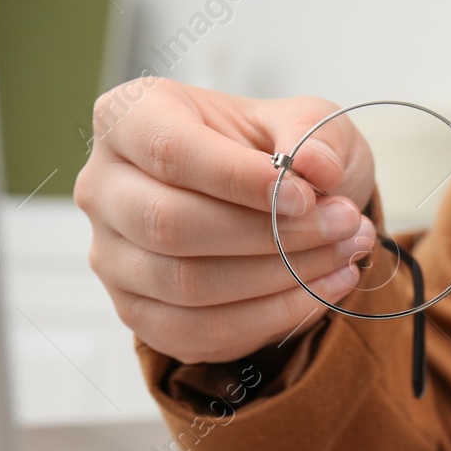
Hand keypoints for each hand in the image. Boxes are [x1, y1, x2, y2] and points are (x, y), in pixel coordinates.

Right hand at [74, 78, 377, 363]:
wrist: (275, 206)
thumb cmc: (276, 155)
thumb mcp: (306, 122)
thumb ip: (313, 133)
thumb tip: (315, 166)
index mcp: (130, 118)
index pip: (171, 152)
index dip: (240, 180)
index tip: (307, 196)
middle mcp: (104, 188)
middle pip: (171, 226)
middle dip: (271, 236)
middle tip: (344, 227)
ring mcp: (113, 257)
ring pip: (187, 286)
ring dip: (281, 279)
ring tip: (345, 255)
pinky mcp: (139, 314)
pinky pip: (201, 332)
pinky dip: (272, 318)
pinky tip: (321, 291)